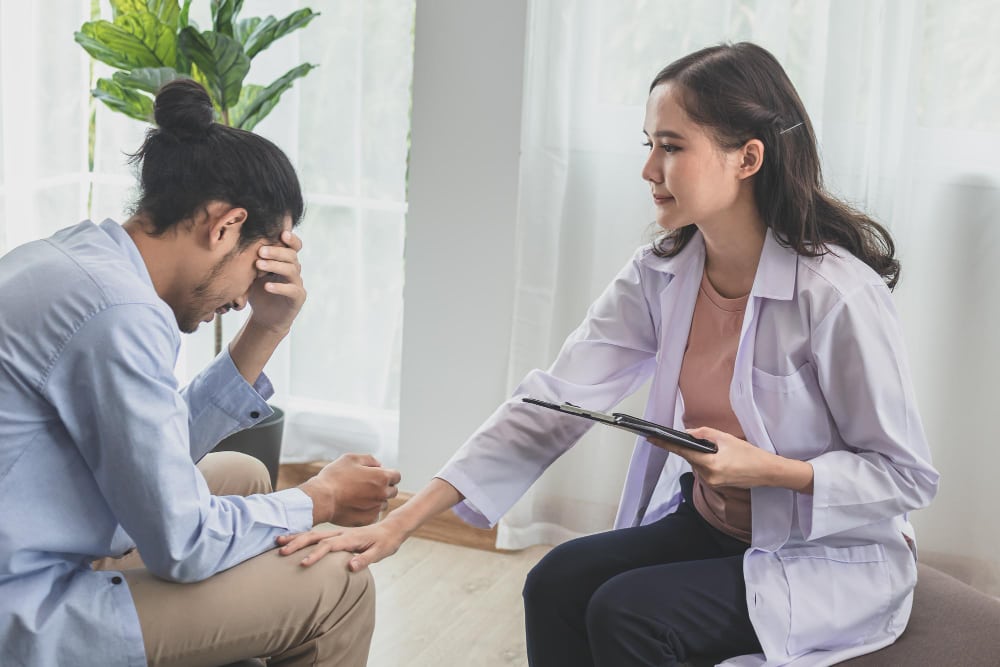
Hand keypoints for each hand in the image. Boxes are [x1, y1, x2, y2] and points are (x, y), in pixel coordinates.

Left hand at [247, 229, 305, 336]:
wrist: (265, 317)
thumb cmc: (258, 291)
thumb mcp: (253, 273)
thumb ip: (252, 259)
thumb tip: (238, 241)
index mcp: (285, 261)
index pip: (294, 246)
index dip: (291, 239)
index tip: (281, 233)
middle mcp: (294, 270)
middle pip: (291, 255)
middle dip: (276, 251)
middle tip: (260, 251)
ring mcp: (297, 283)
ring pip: (291, 270)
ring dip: (275, 266)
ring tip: (259, 265)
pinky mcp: (298, 297)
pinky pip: (292, 290)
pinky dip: (280, 287)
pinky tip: (267, 286)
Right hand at [276, 519, 408, 571]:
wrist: (390, 528)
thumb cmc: (385, 543)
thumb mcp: (380, 552)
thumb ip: (366, 559)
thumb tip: (351, 567)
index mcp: (350, 538)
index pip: (329, 547)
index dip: (316, 555)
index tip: (303, 564)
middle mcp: (340, 533)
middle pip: (315, 536)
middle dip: (298, 544)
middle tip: (281, 552)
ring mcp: (337, 532)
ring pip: (313, 533)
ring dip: (296, 538)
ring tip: (278, 542)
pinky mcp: (336, 534)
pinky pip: (316, 534)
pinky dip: (302, 536)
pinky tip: (291, 539)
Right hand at [299, 454, 401, 525]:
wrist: (321, 499)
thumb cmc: (334, 477)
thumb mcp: (351, 459)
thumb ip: (369, 460)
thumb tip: (379, 464)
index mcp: (381, 477)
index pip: (397, 476)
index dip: (388, 474)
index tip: (378, 476)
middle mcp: (382, 494)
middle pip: (393, 491)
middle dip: (384, 487)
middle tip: (368, 486)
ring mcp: (375, 508)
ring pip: (383, 504)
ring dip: (376, 500)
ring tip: (360, 497)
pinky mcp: (367, 520)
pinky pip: (374, 515)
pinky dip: (368, 512)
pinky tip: (356, 507)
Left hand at [649, 427, 782, 489]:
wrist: (766, 471)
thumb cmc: (749, 454)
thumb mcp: (725, 438)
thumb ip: (703, 434)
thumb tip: (687, 434)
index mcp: (710, 463)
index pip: (682, 451)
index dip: (665, 444)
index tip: (651, 438)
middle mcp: (708, 476)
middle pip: (689, 457)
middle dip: (690, 447)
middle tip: (701, 440)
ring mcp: (711, 482)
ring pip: (696, 463)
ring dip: (699, 455)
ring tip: (716, 449)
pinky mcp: (715, 485)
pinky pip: (703, 470)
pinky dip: (705, 461)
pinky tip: (716, 457)